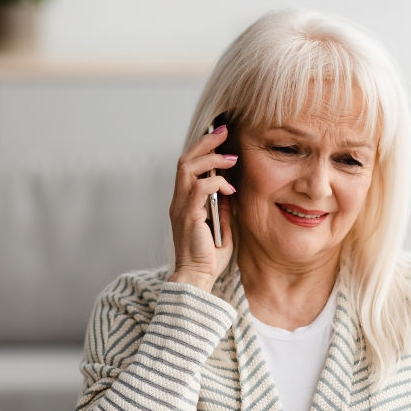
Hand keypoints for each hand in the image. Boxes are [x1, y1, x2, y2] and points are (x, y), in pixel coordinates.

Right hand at [169, 125, 238, 291]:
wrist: (196, 279)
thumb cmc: (209, 258)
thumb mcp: (221, 228)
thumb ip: (222, 208)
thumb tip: (230, 190)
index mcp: (184, 202)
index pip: (188, 167)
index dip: (202, 148)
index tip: (221, 137)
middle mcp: (178, 201)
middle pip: (185, 160)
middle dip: (205, 142)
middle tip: (224, 131)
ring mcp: (181, 207)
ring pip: (188, 168)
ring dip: (211, 159)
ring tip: (231, 158)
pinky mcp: (188, 215)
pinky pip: (199, 188)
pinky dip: (216, 183)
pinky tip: (230, 189)